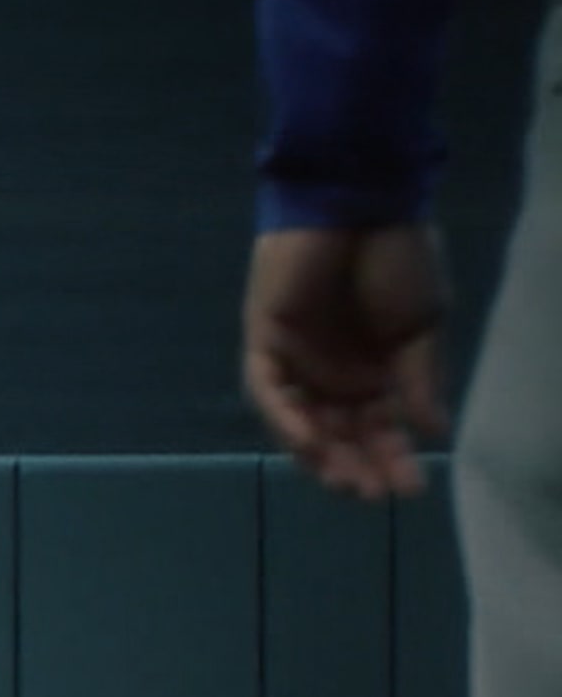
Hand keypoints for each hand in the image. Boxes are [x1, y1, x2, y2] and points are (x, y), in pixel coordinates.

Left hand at [240, 224, 450, 498]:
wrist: (362, 203)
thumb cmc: (397, 257)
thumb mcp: (422, 325)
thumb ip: (419, 380)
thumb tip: (432, 432)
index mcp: (373, 370)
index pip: (377, 429)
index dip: (391, 459)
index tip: (411, 489)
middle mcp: (331, 373)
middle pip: (338, 434)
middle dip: (357, 466)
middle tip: (375, 494)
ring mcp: (295, 359)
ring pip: (301, 422)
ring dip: (320, 454)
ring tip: (345, 481)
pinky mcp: (264, 341)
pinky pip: (267, 390)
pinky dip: (285, 417)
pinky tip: (309, 441)